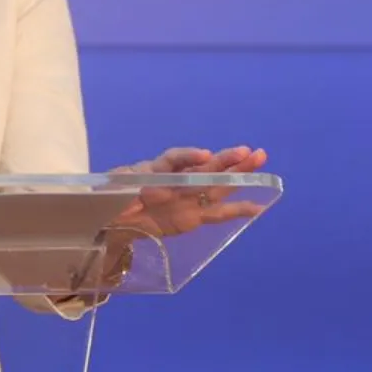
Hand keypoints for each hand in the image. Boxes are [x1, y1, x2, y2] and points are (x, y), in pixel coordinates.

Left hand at [108, 145, 270, 238]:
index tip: (204, 156)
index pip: (174, 159)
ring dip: (239, 173)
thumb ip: (123, 189)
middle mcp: (179, 179)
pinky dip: (239, 210)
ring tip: (260, 160)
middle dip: (226, 159)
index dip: (189, 156)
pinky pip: (219, 213)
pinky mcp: (196, 216)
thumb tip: (131, 193)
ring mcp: (190, 197)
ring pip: (218, 184)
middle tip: (249, 151)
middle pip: (205, 167)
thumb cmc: (113, 196)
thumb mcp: (112, 189)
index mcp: (158, 169)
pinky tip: (258, 206)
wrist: (115, 220)